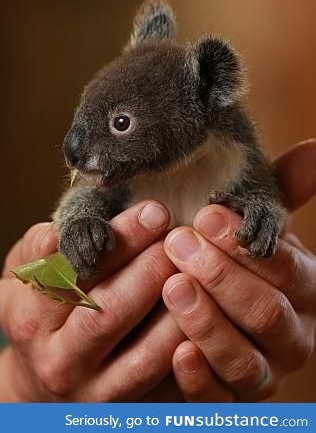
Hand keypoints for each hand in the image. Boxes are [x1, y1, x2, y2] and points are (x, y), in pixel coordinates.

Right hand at [0, 201, 184, 400]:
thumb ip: (38, 251)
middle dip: (151, 266)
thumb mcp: (25, 278)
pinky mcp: (121, 404)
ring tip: (195, 266)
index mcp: (30, 317)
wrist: (38, 379)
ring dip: (176, 302)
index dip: (118, 240)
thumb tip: (60, 228)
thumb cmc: (39, 314)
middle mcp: (59, 357)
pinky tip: (201, 307)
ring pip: (145, 347)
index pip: (73, 272)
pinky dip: (185, 340)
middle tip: (180, 235)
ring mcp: (92, 386)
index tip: (155, 211)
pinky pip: (162, 374)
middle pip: (109, 309)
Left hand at [162, 139, 315, 401]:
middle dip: (223, 276)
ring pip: (245, 358)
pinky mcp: (231, 400)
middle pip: (266, 312)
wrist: (215, 318)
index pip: (285, 268)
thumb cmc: (237, 267)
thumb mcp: (255, 235)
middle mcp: (292, 335)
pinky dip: (201, 377)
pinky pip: (220, 399)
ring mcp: (263, 373)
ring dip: (209, 322)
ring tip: (175, 287)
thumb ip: (278, 199)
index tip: (207, 214)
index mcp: (303, 291)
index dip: (248, 244)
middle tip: (179, 244)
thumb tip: (313, 149)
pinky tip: (177, 353)